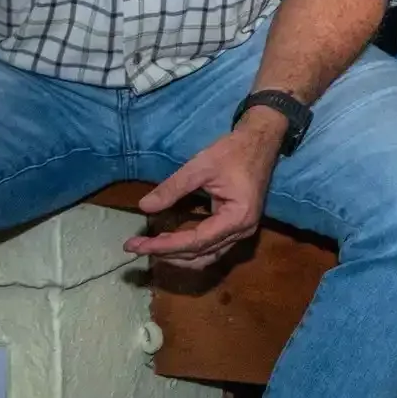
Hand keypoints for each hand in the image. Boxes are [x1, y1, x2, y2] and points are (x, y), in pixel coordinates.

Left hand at [126, 113, 285, 270]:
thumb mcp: (200, 167)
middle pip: (200, 255)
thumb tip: (144, 206)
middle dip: (166, 254)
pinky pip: (212, 248)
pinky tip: (172, 242)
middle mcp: (242, 231)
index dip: (164, 246)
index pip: (195, 242)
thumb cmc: (234, 151)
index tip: (136, 245)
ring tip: (152, 247)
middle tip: (135, 247)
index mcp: (236, 218)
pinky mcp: (238, 227)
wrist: (261, 140)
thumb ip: (173, 188)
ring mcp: (242, 231)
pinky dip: (190, 249)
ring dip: (178, 256)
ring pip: (206, 257)